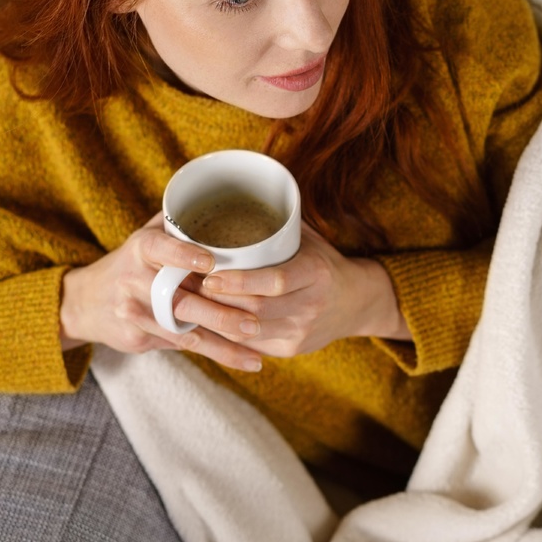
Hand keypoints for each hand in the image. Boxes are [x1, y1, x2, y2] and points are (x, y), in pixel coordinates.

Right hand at [59, 213, 265, 370]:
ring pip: (183, 331)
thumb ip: (180, 224)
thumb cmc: (132, 263)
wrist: (84, 302)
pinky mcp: (138, 338)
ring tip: (255, 353)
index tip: (211, 262)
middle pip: (179, 299)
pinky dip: (215, 355)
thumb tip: (227, 201)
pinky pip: (181, 346)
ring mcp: (135, 313)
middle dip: (219, 314)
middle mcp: (135, 280)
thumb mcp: (147, 236)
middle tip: (254, 323)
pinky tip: (244, 361)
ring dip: (222, 344)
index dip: (184, 254)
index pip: (161, 248)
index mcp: (141, 248)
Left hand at [201, 222, 409, 358]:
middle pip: (257, 310)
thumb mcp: (307, 238)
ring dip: (215, 321)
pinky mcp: (291, 349)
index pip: (275, 281)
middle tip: (185, 290)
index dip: (239, 282)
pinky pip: (252, 346)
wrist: (357, 302)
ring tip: (188, 307)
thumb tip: (234, 192)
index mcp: (316, 273)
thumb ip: (276, 221)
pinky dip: (226, 335)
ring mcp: (301, 332)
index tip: (209, 275)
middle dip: (217, 302)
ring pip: (250, 333)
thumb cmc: (321, 261)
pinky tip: (205, 324)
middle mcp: (311, 306)